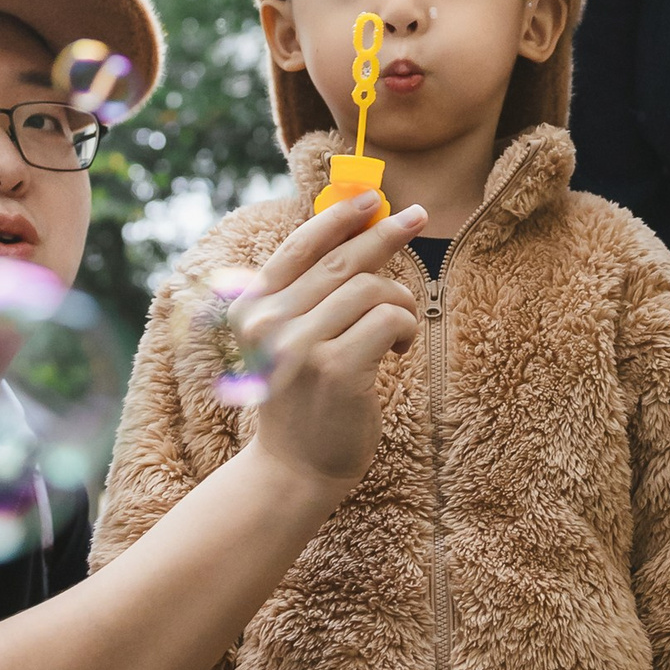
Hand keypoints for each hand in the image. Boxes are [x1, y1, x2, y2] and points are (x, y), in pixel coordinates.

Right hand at [239, 195, 424, 493]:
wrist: (292, 471)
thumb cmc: (300, 401)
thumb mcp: (285, 341)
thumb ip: (305, 295)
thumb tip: (356, 235)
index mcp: (251, 309)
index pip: (299, 247)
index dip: (339, 218)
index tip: (374, 198)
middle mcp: (268, 323)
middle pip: (341, 262)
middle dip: (385, 235)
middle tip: (418, 217)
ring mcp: (299, 346)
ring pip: (372, 290)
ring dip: (399, 303)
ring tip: (398, 330)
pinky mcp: (336, 370)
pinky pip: (390, 319)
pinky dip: (405, 328)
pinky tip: (398, 351)